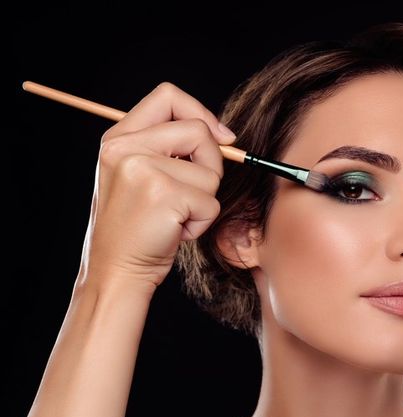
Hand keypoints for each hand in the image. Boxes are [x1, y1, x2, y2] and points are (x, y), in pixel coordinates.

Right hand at [78, 82, 236, 289]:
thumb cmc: (138, 228)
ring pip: (211, 173)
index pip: (168, 96)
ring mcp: (142, 169)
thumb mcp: (141, 177)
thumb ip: (169, 148)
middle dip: (212, 163)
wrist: (116, 271)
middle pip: (198, 130)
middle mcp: (125, 147)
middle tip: (194, 193)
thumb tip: (224, 135)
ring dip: (204, 201)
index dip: (201, 112)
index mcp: (119, 138)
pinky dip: (201, 223)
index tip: (221, 137)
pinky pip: (211, 203)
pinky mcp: (162, 194)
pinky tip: (174, 231)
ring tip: (174, 217)